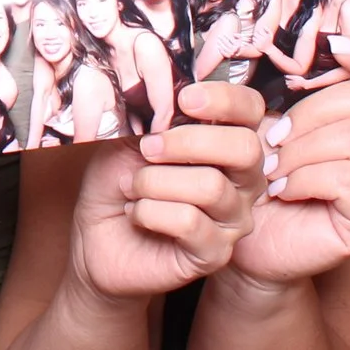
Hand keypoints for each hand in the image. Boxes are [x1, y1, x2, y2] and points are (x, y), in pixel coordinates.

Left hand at [60, 80, 267, 304]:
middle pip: (245, 148)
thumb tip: (167, 96)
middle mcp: (241, 180)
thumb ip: (155, 116)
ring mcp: (233, 219)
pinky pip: (190, 222)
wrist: (96, 237)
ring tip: (132, 186)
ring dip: (156, 181)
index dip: (225, 99)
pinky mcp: (215, 253)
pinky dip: (151, 212)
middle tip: (148, 148)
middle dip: (189, 141)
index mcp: (225, 141)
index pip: (252, 109)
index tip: (184, 98)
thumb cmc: (117, 181)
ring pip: (211, 187)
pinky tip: (134, 212)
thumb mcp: (128, 136)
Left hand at [227, 33, 349, 286]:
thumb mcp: (261, 119)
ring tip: (272, 171)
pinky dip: (306, 178)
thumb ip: (277, 83)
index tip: (333, 45)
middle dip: (311, 112)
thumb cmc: (253, 176)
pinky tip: (283, 191)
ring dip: (301, 150)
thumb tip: (275, 40)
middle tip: (272, 140)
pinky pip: (349, 179)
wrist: (242, 237)